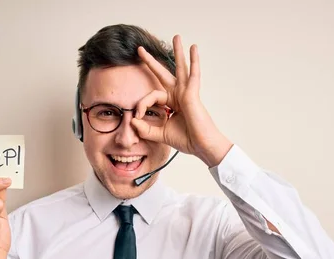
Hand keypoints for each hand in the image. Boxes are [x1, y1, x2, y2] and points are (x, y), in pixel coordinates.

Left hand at [132, 35, 232, 166]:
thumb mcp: (160, 134)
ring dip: (178, 52)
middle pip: (163, 74)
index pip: (151, 96)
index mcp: (171, 103)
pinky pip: (193, 74)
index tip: (137, 117)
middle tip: (140, 49)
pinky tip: (193, 48)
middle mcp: (178, 95)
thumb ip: (146, 129)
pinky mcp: (192, 94)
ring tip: (176, 37)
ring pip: (180, 68)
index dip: (141, 104)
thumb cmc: (187, 140)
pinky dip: (194, 61)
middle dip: (151, 62)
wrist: (201, 146)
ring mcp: (186, 93)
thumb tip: (132, 121)